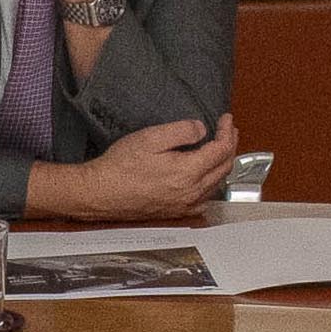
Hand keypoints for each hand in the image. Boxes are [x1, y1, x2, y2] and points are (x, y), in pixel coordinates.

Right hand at [34, 113, 243, 226]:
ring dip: (223, 164)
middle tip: (228, 130)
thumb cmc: (120, 166)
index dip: (227, 132)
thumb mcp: (150, 137)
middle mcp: (191, 192)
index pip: (221, 150)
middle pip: (224, 168)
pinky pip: (205, 199)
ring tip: (220, 149)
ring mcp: (185, 205)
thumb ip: (181, 131)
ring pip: (217, 184)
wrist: (101, 193)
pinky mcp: (176, 212)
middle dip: (229, 145)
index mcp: (188, 173)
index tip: (225, 119)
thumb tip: (202, 129)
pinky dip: (212, 184)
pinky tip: (207, 177)